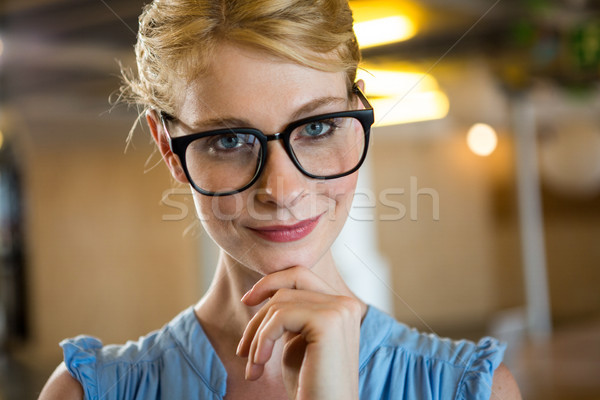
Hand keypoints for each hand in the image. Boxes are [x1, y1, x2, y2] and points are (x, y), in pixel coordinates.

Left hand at [236, 266, 361, 399]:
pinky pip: (280, 317)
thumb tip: (268, 291)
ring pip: (280, 301)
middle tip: (243, 344)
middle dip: (261, 306)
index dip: (272, 282)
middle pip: (291, 281)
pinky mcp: (328, 322)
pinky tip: (258, 367)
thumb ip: (291, 315)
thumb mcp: (297, 342)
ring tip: (253, 366)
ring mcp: (340, 310)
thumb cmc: (309, 386)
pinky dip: (261, 340)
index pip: (301, 275)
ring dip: (257, 334)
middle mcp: (346, 304)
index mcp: (342, 307)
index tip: (248, 301)